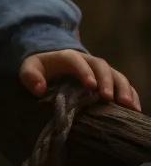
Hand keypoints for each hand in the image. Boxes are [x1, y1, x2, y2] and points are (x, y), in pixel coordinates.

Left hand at [19, 50, 140, 111]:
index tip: (91, 87)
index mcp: (67, 57)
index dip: (85, 72)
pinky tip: (135, 109)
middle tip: (109, 98)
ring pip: (116, 75)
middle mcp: (87, 61)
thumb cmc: (40, 68)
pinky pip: (123, 84)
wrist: (51, 63)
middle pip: (101, 66)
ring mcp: (100, 70)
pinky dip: (131, 94)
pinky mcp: (108, 80)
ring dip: (123, 89)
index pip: (76, 60)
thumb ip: (30, 76)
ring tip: (128, 106)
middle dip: (106, 81)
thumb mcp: (29, 69)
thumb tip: (38, 89)